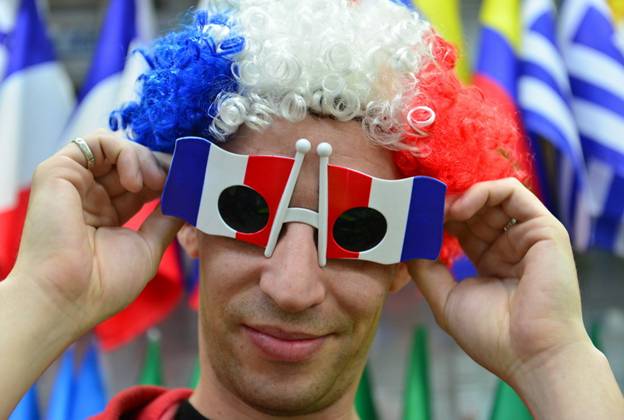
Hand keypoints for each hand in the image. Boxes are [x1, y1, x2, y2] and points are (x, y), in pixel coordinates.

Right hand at [9, 131, 182, 338]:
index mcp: (108, 213)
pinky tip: (135, 181)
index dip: (165, 178)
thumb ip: (166, 218)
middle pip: (130, 162)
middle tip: (176, 182)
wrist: (70, 297)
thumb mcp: (149, 246)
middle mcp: (90, 195)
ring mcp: (75, 182)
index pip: (141, 182)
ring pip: (116, 148)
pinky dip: (124, 152)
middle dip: (159, 166)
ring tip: (155, 183)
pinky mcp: (59, 171)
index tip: (188, 185)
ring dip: (144, 159)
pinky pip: (96, 142)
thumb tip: (187, 198)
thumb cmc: (105, 283)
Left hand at [407, 178, 589, 385]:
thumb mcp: (446, 298)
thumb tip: (407, 243)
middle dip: (445, 204)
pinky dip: (482, 191)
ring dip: (461, 196)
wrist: (529, 356)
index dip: (437, 218)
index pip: (462, 226)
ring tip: (439, 209)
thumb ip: (425, 269)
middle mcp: (510, 246)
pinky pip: (512, 192)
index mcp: (490, 261)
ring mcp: (528, 236)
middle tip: (422, 208)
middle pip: (475, 208)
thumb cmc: (492, 336)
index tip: (413, 218)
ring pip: (492, 196)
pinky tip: (459, 207)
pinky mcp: (544, 229)